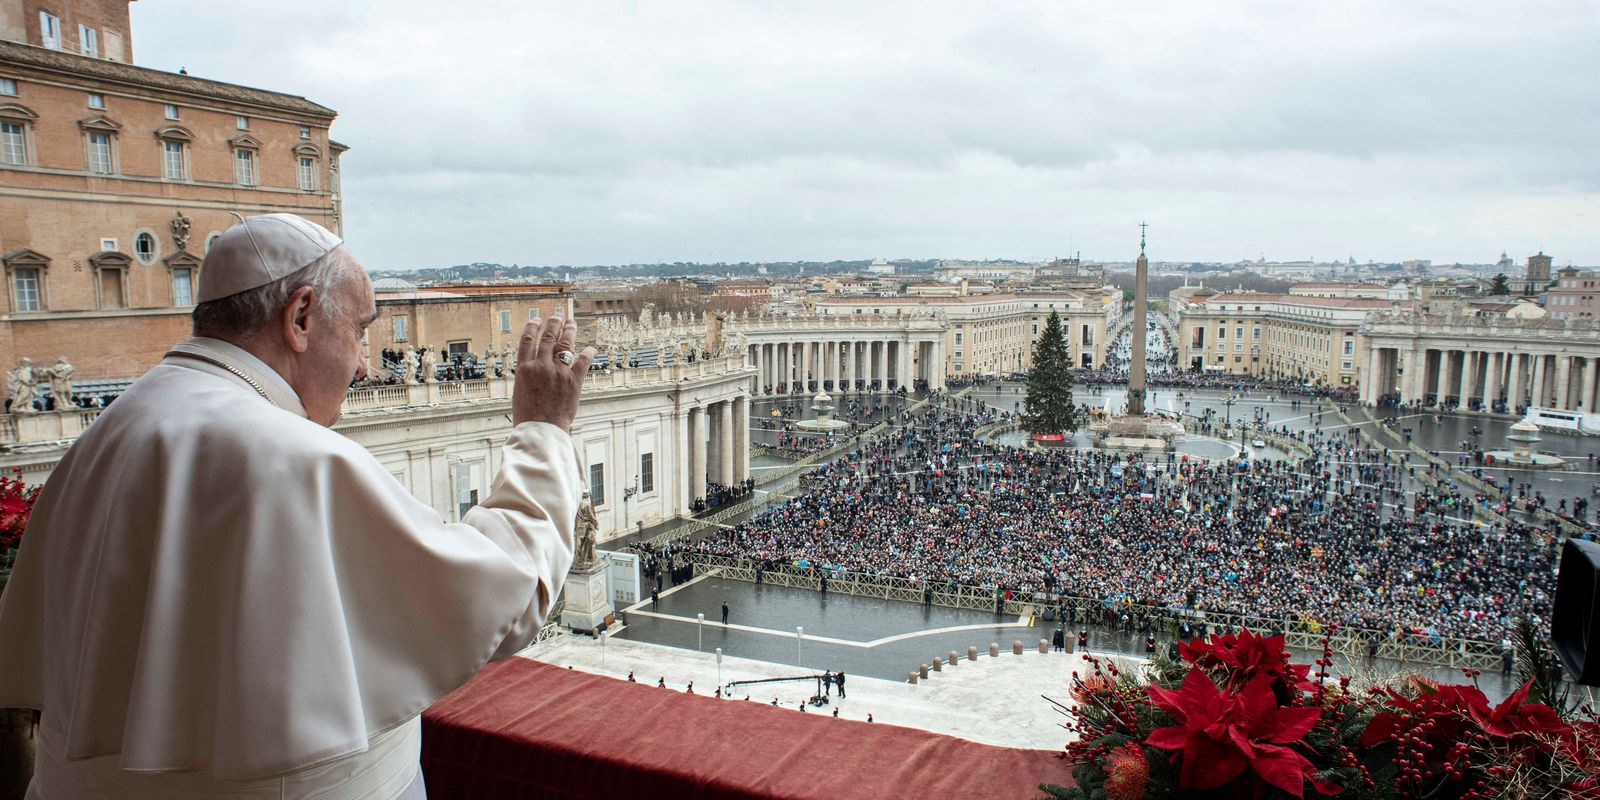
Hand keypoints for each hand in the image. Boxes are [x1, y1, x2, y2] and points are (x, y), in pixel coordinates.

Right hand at [512, 315, 593, 430]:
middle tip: (558, 316)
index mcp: (524, 369)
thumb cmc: (528, 415)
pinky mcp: (574, 381)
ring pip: (565, 344)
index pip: (527, 340)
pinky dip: (588, 353)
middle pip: (548, 338)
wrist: (541, 430)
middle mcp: (541, 366)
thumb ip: (528, 374)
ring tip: (571, 322)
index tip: (537, 320)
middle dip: (554, 324)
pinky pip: (583, 361)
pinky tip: (590, 348)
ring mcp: (558, 372)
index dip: (533, 327)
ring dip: (569, 330)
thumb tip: (534, 364)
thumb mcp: (520, 391)